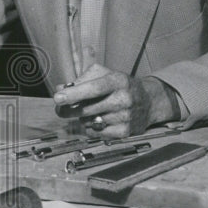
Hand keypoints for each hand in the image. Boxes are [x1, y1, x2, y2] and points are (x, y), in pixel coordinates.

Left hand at [52, 48, 177, 138]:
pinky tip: (97, 120)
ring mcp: (126, 117)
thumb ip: (81, 79)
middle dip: (69, 110)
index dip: (74, 93)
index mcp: (118, 80)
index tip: (57, 98)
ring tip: (90, 111)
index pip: (94, 88)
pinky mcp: (126, 132)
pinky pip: (96, 133)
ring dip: (83, 117)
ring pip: (89, 121)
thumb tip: (60, 88)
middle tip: (60, 109)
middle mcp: (124, 98)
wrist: (149, 101)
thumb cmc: (119, 86)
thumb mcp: (104, 74)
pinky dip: (91, 128)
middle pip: (87, 108)